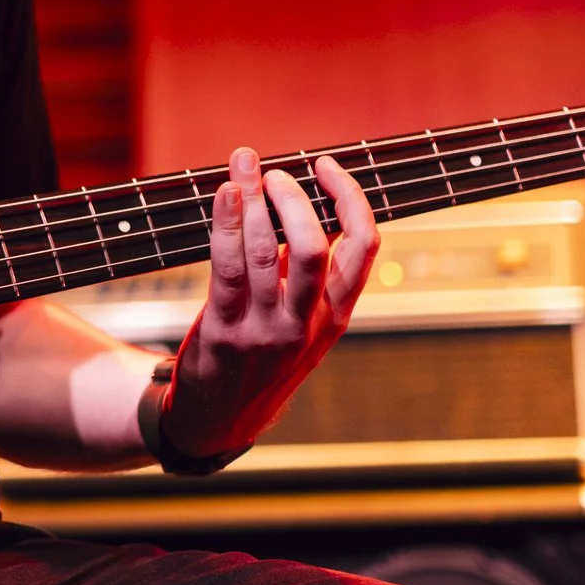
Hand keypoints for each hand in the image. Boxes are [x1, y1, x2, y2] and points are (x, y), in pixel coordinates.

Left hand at [160, 148, 378, 459]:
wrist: (219, 419)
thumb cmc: (261, 357)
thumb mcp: (302, 322)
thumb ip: (306, 272)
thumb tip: (300, 201)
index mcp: (335, 315)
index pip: (365, 247)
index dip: (350, 198)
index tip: (326, 165)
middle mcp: (306, 323)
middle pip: (314, 248)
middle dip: (294, 198)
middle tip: (274, 172)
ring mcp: (265, 330)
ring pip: (266, 252)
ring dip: (254, 199)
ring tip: (244, 165)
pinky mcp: (226, 331)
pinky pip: (227, 268)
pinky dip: (227, 224)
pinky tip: (226, 195)